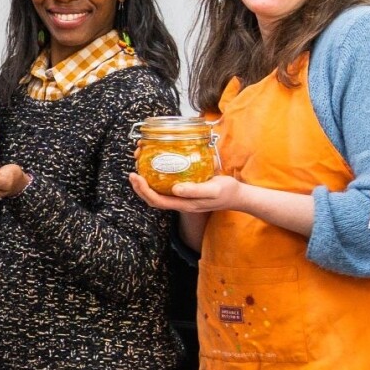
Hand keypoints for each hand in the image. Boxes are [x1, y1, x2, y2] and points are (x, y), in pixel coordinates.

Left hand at [127, 171, 246, 213]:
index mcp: (183, 204)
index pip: (156, 200)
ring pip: (157, 191)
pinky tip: (156, 165)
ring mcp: (181, 196)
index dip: (143, 190)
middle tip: (133, 170)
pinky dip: (157, 176)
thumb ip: (195, 190)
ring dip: (146, 181)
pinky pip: (166, 185)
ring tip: (140, 166)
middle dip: (139, 186)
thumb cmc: (226, 192)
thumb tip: (176, 189)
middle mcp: (179, 201)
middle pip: (152, 197)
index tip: (136, 176)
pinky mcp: (185, 189)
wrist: (237, 195)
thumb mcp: (213, 190)